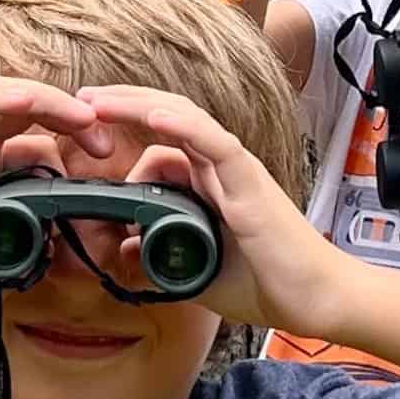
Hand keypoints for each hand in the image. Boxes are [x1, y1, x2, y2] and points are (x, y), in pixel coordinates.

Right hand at [0, 78, 112, 290]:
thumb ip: (18, 246)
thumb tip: (60, 252)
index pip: (42, 131)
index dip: (79, 136)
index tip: (110, 161)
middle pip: (32, 107)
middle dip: (76, 118)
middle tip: (109, 145)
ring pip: (3, 97)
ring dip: (49, 101)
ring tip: (85, 117)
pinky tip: (28, 100)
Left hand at [76, 84, 324, 329]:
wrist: (318, 300)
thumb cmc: (268, 283)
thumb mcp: (197, 271)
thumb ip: (161, 259)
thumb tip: (124, 250)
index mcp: (210, 182)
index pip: (163, 139)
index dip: (126, 128)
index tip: (86, 125)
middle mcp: (222, 168)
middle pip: (169, 116)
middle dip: (123, 103)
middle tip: (81, 98)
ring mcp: (237, 171)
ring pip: (185, 120)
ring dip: (139, 106)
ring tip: (99, 100)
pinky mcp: (251, 183)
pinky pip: (215, 144)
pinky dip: (184, 126)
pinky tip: (155, 117)